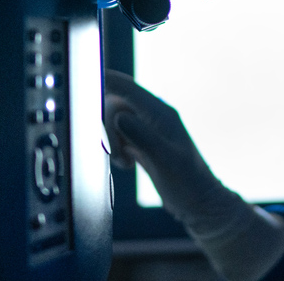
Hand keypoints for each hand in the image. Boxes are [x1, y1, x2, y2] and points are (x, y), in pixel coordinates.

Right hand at [103, 69, 283, 280]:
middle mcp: (153, 116)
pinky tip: (129, 164)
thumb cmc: (187, 184)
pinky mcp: (143, 142)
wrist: (199, 204)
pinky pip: (119, 135)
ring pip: (114, 121)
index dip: (103, 80)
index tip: (83, 80)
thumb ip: (142, 136)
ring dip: (112, 141)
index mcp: (160, 113)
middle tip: (116, 152)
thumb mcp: (165, 161)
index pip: (125, 87)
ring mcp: (148, 129)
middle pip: (114, 104)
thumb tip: (119, 117)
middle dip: (107, 127)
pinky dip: (117, 149)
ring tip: (125, 162)